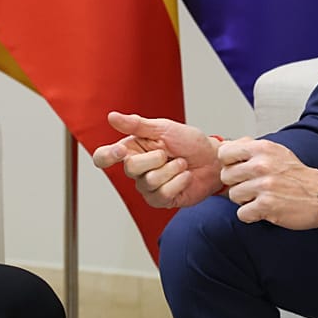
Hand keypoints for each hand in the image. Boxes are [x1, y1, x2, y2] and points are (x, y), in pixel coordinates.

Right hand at [92, 111, 224, 207]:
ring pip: (149, 182)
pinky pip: (162, 194)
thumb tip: (112, 117)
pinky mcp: (160, 200)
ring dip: (172, 170)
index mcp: (131, 149)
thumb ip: (137, 125)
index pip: (104, 157)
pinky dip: (179, 182)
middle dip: (155, 158)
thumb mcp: (163, 128)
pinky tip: (185, 176)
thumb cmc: (189, 142)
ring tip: (181, 163)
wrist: (213, 160)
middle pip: (130, 168)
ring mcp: (146, 187)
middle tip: (169, 152)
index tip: (120, 151)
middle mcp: (136, 170)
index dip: (107, 156)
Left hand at [218, 138, 317, 228]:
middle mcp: (261, 164)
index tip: (240, 170)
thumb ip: (251, 148)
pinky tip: (264, 209)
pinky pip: (241, 213)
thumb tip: (226, 147)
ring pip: (233, 195)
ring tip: (261, 197)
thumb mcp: (276, 151)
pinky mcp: (267, 206)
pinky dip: (251, 215)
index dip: (229, 164)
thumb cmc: (297, 175)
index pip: (224, 153)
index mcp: (262, 148)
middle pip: (226, 176)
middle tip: (253, 186)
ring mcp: (264, 185)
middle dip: (237, 183)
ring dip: (244, 200)